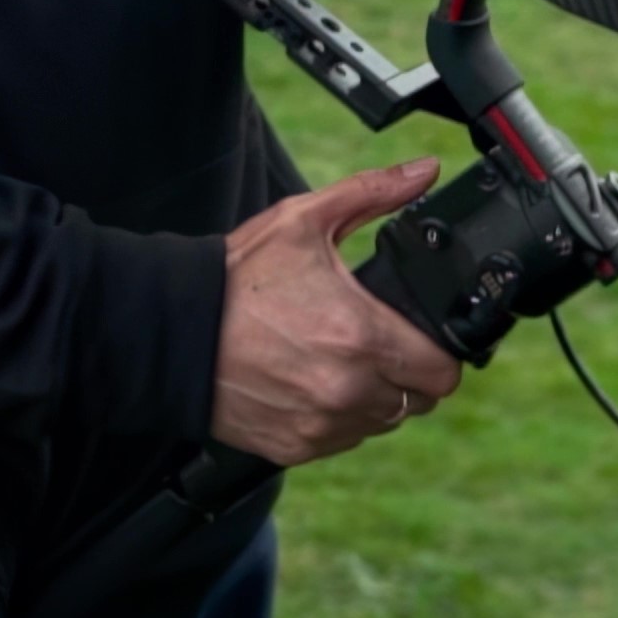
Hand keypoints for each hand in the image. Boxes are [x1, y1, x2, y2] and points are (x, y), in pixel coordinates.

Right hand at [209, 159, 463, 467]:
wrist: (174, 333)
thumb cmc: (236, 279)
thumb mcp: (304, 220)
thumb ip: (373, 194)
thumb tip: (424, 170)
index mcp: (361, 335)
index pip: (443, 371)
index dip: (440, 352)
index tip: (421, 336)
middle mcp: (347, 389)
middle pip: (419, 400)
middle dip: (408, 371)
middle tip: (378, 341)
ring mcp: (321, 425)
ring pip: (382, 422)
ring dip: (375, 397)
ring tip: (340, 359)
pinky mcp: (295, 447)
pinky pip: (343, 440)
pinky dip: (338, 418)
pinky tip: (313, 382)